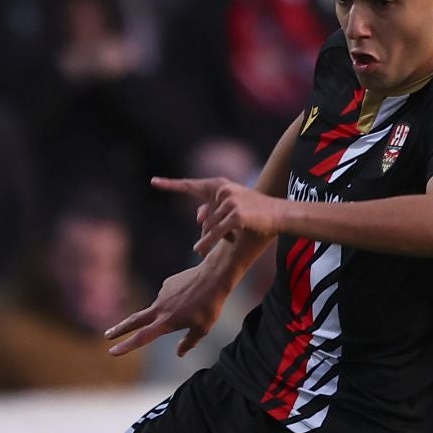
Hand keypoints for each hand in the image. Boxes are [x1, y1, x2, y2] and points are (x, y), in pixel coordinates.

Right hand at [104, 262, 229, 358]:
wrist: (214, 276)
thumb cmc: (210, 305)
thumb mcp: (203, 328)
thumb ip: (189, 342)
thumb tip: (179, 353)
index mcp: (166, 322)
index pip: (142, 337)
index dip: (126, 346)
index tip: (112, 351)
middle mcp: (160, 308)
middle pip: (134, 321)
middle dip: (119, 329)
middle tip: (107, 335)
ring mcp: (162, 294)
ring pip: (162, 308)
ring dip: (172, 311)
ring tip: (195, 306)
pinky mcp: (167, 284)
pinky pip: (170, 296)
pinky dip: (177, 300)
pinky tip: (192, 296)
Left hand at [152, 176, 286, 256]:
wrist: (278, 215)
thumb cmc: (254, 213)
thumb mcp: (230, 211)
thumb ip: (211, 212)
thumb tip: (198, 217)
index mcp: (219, 186)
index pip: (191, 186)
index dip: (171, 184)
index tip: (153, 181)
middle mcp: (222, 190)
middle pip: (202, 219)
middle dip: (210, 232)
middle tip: (227, 235)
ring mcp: (229, 201)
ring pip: (209, 228)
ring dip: (218, 237)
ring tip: (238, 233)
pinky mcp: (235, 214)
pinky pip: (215, 233)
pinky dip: (208, 243)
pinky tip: (199, 250)